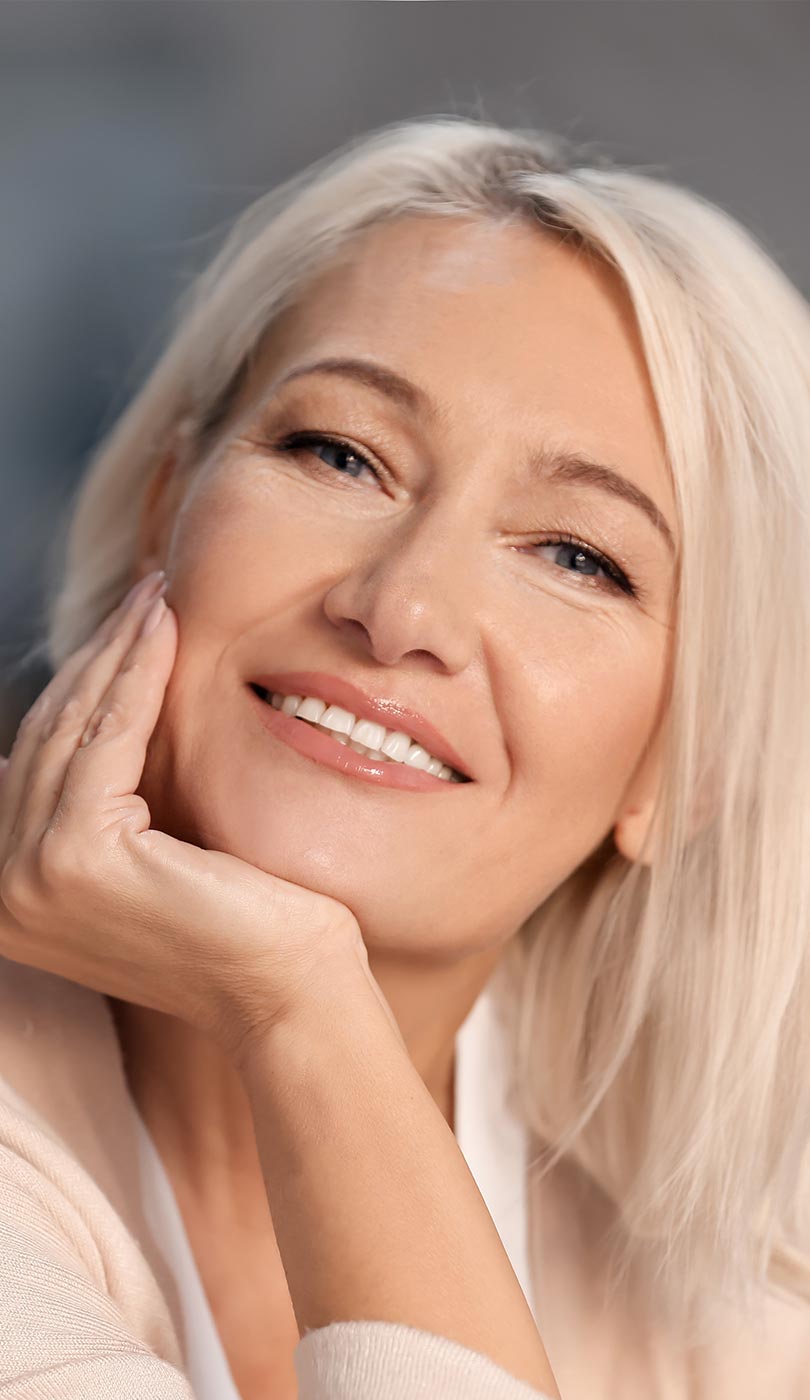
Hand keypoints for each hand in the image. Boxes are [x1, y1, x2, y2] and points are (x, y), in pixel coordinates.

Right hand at [0, 572, 395, 1063]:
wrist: (290, 989)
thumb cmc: (239, 924)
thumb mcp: (147, 856)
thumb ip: (104, 804)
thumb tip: (92, 717)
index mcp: (6, 896)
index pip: (39, 762)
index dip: (81, 682)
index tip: (127, 621)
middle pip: (49, 737)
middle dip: (99, 655)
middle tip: (147, 592)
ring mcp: (24, 879)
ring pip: (75, 728)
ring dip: (118, 649)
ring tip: (159, 595)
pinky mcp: (74, 856)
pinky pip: (108, 737)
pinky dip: (137, 674)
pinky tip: (165, 630)